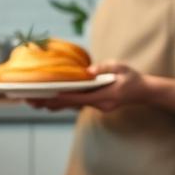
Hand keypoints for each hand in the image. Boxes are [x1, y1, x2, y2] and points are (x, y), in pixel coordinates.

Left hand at [34, 60, 148, 112]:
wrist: (144, 92)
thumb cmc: (133, 78)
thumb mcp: (121, 67)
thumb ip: (105, 68)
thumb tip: (87, 71)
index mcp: (105, 96)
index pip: (77, 99)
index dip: (60, 98)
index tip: (44, 98)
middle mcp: (98, 104)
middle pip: (69, 105)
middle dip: (49, 103)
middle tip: (29, 101)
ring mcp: (96, 106)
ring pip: (70, 106)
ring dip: (52, 104)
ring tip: (33, 102)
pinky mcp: (95, 104)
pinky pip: (75, 104)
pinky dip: (61, 102)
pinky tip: (48, 101)